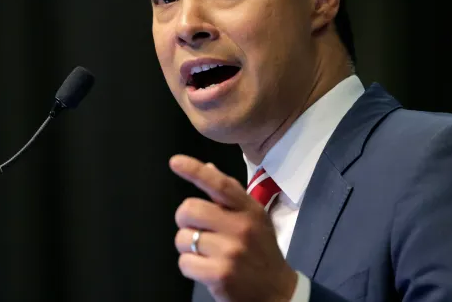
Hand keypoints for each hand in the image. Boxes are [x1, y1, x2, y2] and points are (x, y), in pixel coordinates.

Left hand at [170, 154, 297, 301]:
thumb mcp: (254, 218)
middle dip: (185, 219)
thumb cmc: (261, 250)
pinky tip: (205, 267)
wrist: (276, 291)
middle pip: (189, 210)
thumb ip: (230, 195)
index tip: (175, 162)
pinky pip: (184, 262)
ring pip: (183, 238)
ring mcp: (230, 252)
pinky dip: (190, 265)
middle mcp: (241, 227)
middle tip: (196, 228)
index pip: (220, 184)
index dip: (195, 170)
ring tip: (206, 252)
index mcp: (249, 209)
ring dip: (188, 246)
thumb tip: (207, 168)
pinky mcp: (219, 275)